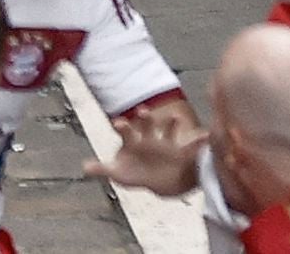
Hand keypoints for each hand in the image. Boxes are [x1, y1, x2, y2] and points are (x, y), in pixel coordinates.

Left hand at [83, 115, 206, 195]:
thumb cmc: (138, 174)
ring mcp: (166, 144)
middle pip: (147, 127)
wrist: (161, 179)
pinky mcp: (179, 153)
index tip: (117, 122)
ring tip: (176, 119)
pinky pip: (191, 146)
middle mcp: (151, 139)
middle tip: (141, 111)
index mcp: (135, 142)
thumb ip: (102, 169)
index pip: (127, 132)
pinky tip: (206, 136)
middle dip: (145, 119)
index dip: (123, 127)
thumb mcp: (119, 173)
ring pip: (168, 132)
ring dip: (171, 125)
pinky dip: (199, 141)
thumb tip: (83, 166)